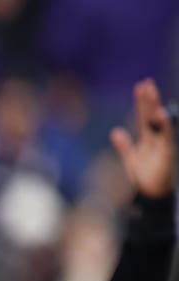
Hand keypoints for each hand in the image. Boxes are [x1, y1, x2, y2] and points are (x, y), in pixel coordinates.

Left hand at [110, 78, 175, 198]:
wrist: (151, 195)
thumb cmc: (144, 178)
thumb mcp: (131, 159)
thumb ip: (124, 146)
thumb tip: (115, 131)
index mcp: (147, 139)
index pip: (144, 117)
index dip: (141, 103)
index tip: (140, 86)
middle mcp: (156, 139)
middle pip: (151, 116)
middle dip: (148, 100)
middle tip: (145, 82)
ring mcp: (162, 145)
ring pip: (158, 122)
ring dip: (154, 107)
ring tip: (150, 91)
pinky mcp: (167, 153)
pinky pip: (166, 137)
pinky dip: (164, 125)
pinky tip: (159, 113)